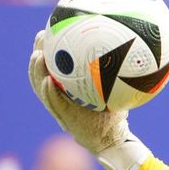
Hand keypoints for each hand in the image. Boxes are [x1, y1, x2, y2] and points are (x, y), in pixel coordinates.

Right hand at [28, 30, 150, 169]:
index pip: (51, 67)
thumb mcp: (114, 89)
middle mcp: (59, 97)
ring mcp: (60, 108)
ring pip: (41, 88)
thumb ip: (114, 71)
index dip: (45, 49)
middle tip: (39, 37)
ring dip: (36, 72)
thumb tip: (131, 47)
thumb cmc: (115, 113)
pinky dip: (49, 93)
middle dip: (37, 55)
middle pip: (40, 74)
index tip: (47, 30)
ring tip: (37, 56)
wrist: (114, 139)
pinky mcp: (66, 119)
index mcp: (66, 89)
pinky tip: (48, 81)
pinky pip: (54, 104)